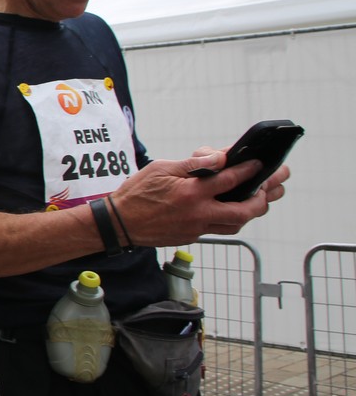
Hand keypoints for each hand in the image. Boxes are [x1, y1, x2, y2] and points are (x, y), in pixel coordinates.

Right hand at [108, 152, 284, 246]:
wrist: (119, 224)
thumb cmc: (137, 193)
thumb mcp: (161, 168)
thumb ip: (193, 163)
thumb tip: (220, 157)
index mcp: (191, 193)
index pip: (230, 179)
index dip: (250, 169)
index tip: (261, 162)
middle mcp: (198, 214)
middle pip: (245, 210)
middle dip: (265, 198)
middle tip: (275, 186)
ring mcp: (196, 228)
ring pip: (236, 224)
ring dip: (252, 211)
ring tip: (262, 199)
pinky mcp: (192, 237)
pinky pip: (219, 229)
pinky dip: (231, 218)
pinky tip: (234, 208)